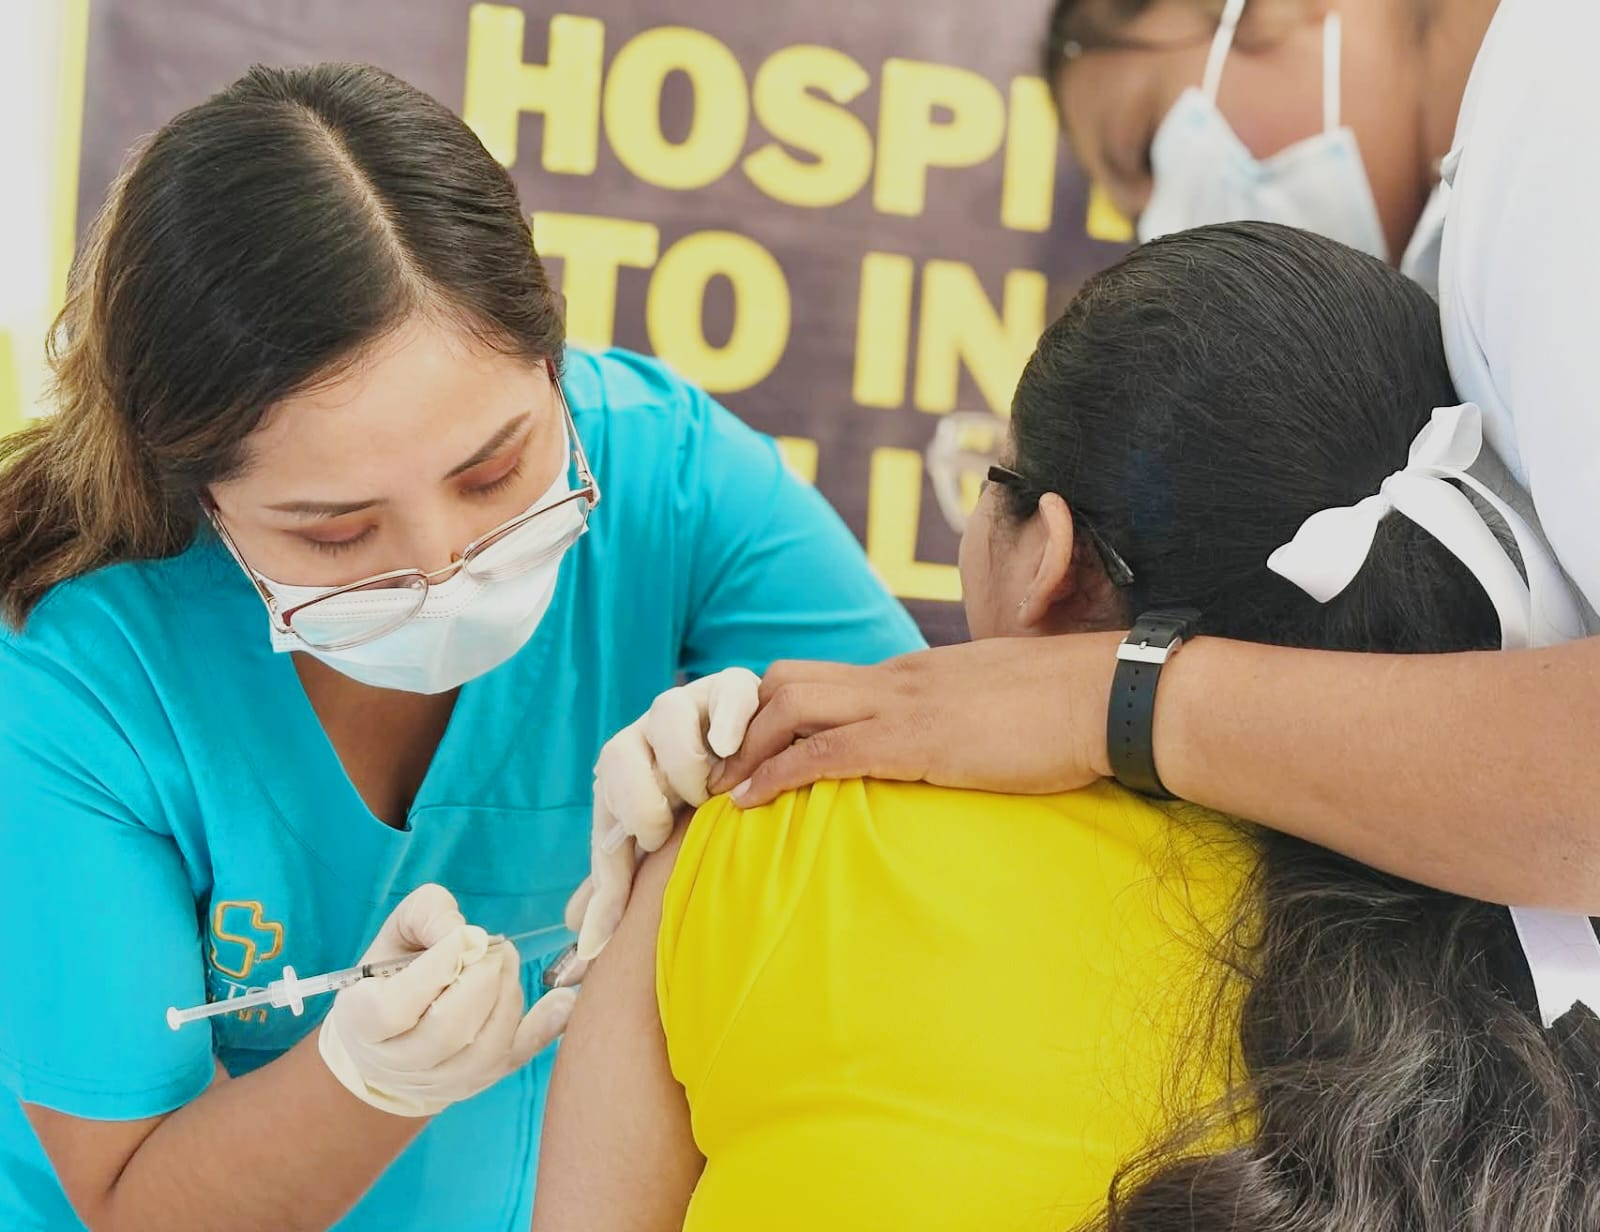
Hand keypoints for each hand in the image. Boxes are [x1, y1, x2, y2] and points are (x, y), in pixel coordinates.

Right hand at [318, 885, 576, 1117]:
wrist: (391, 1044)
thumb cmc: (393, 975)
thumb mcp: (398, 933)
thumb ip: (427, 915)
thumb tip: (465, 933)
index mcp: (364, 1022)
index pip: (396, 1007)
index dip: (438, 968)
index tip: (466, 938)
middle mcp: (400, 1062)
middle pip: (449, 1029)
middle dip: (483, 980)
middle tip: (498, 948)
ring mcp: (443, 1080)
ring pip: (485, 1047)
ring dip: (508, 998)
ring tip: (508, 964)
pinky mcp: (481, 1082)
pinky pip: (517, 1059)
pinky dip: (545, 1029)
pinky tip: (562, 1000)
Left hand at [566, 668, 760, 962]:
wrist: (748, 764)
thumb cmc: (692, 817)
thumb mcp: (653, 850)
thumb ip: (617, 888)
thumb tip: (584, 943)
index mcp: (621, 769)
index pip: (605, 795)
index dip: (627, 821)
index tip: (654, 844)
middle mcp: (647, 733)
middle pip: (620, 751)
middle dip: (644, 794)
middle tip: (676, 823)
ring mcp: (690, 704)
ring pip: (666, 713)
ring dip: (684, 758)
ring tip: (711, 791)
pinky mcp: (735, 687)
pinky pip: (728, 689)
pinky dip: (730, 714)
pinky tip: (733, 746)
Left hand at [707, 634, 1123, 805]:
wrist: (1109, 696)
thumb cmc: (1069, 708)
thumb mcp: (1001, 707)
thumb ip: (965, 721)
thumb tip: (959, 748)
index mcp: (915, 673)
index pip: (822, 678)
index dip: (773, 710)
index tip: (748, 748)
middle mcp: (896, 678)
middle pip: (787, 679)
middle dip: (741, 723)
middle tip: (715, 769)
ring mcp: (902, 704)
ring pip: (790, 705)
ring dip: (744, 747)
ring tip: (717, 789)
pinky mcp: (914, 740)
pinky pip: (822, 751)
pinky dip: (775, 773)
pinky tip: (749, 801)